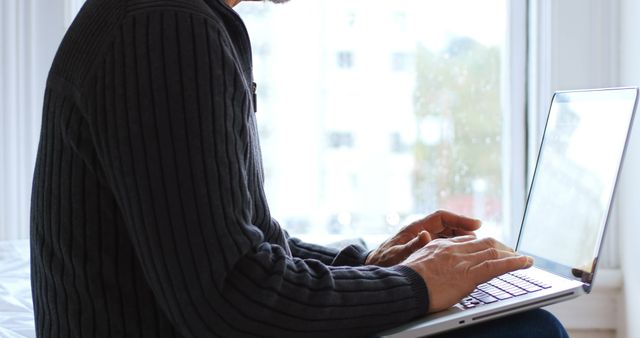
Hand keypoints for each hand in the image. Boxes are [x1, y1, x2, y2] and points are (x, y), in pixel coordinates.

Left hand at [365, 210, 480, 266]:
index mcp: (415, 228)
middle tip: (479, 237)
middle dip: (463, 228)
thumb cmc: (383, 262)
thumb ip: (412, 246)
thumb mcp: (397, 255)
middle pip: (447, 224)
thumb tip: (425, 235)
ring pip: (445, 233)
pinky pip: (441, 243)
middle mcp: (420, 231)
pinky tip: (461, 254)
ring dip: (460, 237)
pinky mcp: (422, 248)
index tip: (477, 224)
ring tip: (475, 246)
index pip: (442, 217)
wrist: (373, 268)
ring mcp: (421, 238)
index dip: (460, 218)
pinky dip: (452, 246)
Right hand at [401, 235, 533, 312]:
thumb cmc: (406, 280)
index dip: (480, 244)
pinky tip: (526, 262)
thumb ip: (427, 259)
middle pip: (483, 243)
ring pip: (493, 252)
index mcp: (441, 246)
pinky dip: (515, 263)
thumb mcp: (415, 263)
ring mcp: (463, 261)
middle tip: (511, 252)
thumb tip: (432, 263)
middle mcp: (454, 249)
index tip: (488, 248)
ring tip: (523, 259)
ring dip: (512, 254)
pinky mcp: (470, 275)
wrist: (404, 286)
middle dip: (500, 247)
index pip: (466, 241)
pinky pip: (497, 266)